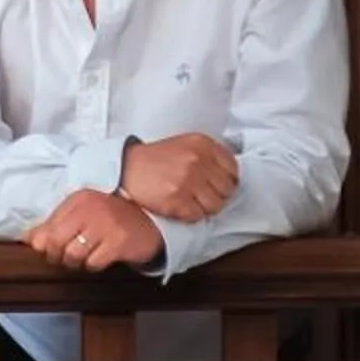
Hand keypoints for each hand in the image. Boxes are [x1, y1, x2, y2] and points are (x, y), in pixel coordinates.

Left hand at [26, 187, 163, 272]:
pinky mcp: (118, 242)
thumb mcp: (82, 215)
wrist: (150, 223)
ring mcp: (105, 225)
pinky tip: (101, 258)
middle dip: (57, 256)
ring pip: (72, 255)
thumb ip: (54, 225)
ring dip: (76, 263)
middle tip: (67, 258)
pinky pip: (93, 263)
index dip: (45, 245)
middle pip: (55, 242)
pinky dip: (94, 266)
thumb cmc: (110, 220)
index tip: (51, 250)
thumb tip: (28, 239)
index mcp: (77, 200)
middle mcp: (89, 208)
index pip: (46, 228)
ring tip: (86, 257)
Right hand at [118, 133, 238, 221]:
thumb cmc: (155, 159)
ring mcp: (188, 181)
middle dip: (216, 195)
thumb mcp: (186, 145)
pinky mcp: (178, 200)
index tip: (216, 184)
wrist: (126, 168)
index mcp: (203, 144)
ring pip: (215, 206)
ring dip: (204, 207)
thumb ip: (208, 156)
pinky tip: (179, 206)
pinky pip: (198, 216)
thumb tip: (230, 177)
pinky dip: (190, 215)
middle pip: (227, 190)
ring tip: (190, 201)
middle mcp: (198, 160)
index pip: (233, 169)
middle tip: (201, 194)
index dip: (226, 180)